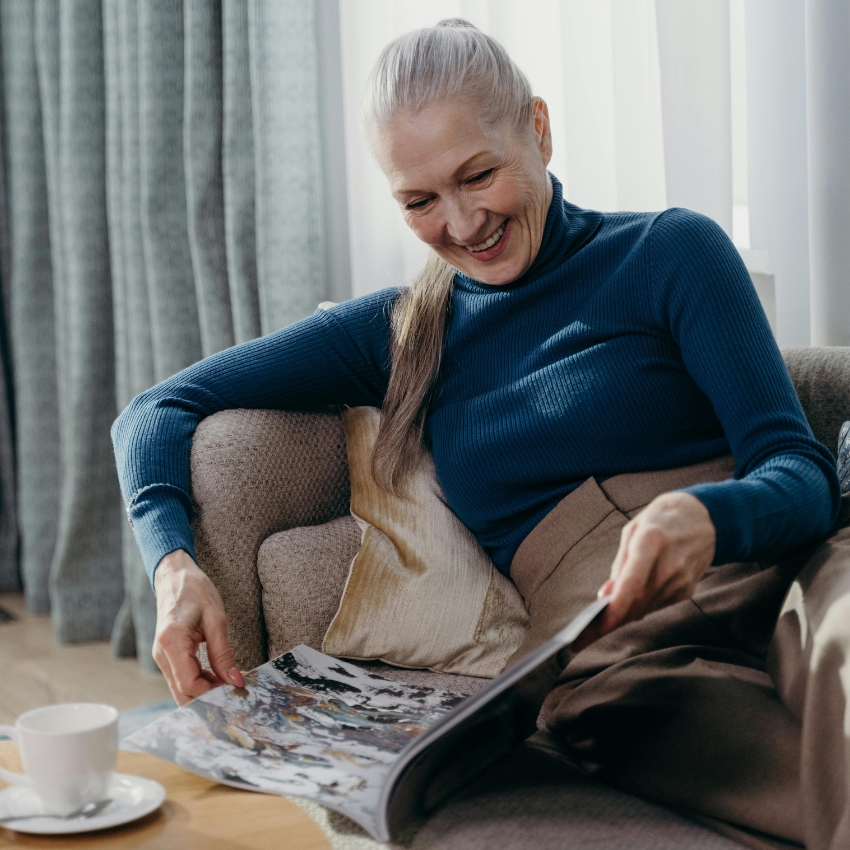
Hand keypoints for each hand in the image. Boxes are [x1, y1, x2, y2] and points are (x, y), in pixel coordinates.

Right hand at [153, 549, 244, 704]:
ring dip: (205, 691)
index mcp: (172, 641)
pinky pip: (182, 678)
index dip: (213, 693)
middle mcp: (161, 654)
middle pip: (183, 693)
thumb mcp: (216, 619)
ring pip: (181, 689)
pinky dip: (200, 682)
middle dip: (209, 698)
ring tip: (231, 683)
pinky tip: (219, 676)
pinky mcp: (166, 656)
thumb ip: (224, 653)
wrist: (175, 577)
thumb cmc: (196, 591)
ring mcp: (161, 657)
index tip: (235, 689)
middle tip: (236, 692)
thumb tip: (235, 681)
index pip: (189, 684)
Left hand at [597, 492, 715, 634]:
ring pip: (646, 607)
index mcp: (652, 540)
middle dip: (612, 618)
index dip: (619, 605)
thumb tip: (607, 595)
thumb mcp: (633, 531)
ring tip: (601, 622)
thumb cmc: (659, 520)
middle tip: (585, 634)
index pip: (634, 580)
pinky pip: (657, 605)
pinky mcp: (688, 590)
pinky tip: (630, 604)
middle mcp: (671, 562)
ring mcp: (682, 579)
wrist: (704, 518)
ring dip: (624, 614)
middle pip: (638, 600)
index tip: (602, 624)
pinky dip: (641, 606)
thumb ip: (620, 564)